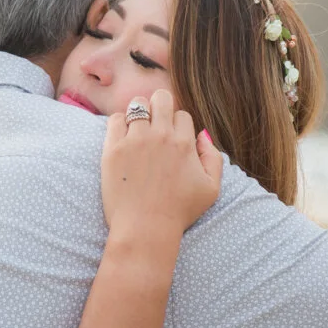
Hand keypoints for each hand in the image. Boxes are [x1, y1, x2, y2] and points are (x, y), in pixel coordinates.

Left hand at [101, 90, 222, 241]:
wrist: (146, 229)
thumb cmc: (179, 212)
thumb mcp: (211, 188)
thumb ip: (214, 158)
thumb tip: (202, 136)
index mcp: (184, 143)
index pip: (182, 114)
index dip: (178, 125)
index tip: (171, 139)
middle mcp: (161, 136)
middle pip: (161, 98)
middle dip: (160, 107)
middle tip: (154, 125)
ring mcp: (135, 141)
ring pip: (137, 104)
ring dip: (139, 113)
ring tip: (137, 130)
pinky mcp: (113, 149)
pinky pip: (116, 119)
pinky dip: (120, 123)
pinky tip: (123, 137)